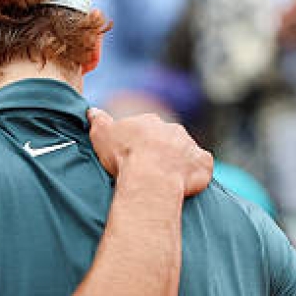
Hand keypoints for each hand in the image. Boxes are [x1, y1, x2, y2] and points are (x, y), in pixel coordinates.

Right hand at [87, 108, 212, 196]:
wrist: (150, 178)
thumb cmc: (124, 157)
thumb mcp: (101, 135)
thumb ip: (98, 120)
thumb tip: (92, 111)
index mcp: (149, 121)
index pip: (145, 128)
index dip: (139, 142)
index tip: (132, 155)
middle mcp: (173, 129)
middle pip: (167, 138)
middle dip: (161, 150)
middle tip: (149, 169)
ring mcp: (190, 146)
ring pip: (185, 152)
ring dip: (178, 161)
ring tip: (165, 179)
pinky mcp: (203, 163)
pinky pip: (202, 166)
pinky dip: (196, 173)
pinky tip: (185, 183)